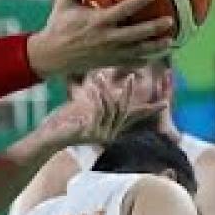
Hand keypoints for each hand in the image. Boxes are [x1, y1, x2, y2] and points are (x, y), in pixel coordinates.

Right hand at [27, 0, 174, 76]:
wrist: (50, 56)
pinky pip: (129, 62)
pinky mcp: (108, 62)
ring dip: (154, 47)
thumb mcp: (63, 3)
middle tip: (170, 20)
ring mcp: (109, 53)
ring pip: (137, 51)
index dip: (139, 1)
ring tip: (170, 41)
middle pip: (136, 34)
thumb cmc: (58, 27)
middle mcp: (106, 38)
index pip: (123, 10)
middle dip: (153, 28)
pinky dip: (143, 60)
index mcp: (97, 22)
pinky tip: (154, 56)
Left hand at [35, 73, 166, 148]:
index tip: (166, 103)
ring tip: (99, 77)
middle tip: (132, 76)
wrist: (48, 138)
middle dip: (129, 93)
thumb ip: (92, 97)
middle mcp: (110, 134)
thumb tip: (99, 78)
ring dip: (106, 91)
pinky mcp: (93, 135)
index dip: (150, 110)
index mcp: (110, 128)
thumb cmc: (62, 122)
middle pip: (127, 111)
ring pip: (113, 110)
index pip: (133, 117)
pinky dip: (97, 98)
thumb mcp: (79, 106)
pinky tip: (92, 87)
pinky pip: (101, 112)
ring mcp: (102, 136)